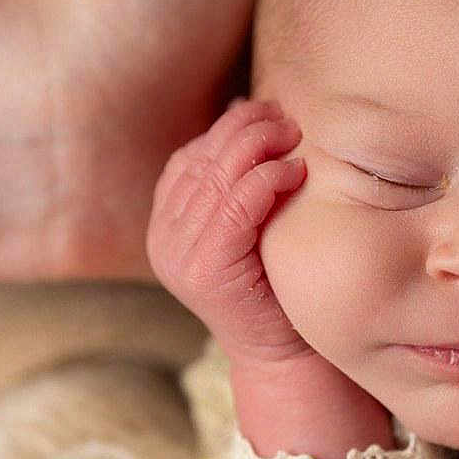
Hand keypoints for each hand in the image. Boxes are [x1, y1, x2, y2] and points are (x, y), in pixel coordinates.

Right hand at [146, 95, 306, 363]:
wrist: (284, 353)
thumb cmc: (275, 285)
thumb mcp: (250, 224)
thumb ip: (237, 179)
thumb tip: (246, 105)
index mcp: (166, 225)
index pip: (190, 159)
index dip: (227, 128)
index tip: (268, 112)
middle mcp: (163, 239)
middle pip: (201, 161)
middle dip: (245, 129)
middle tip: (286, 117)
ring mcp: (178, 255)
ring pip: (217, 178)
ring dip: (259, 148)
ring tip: (295, 136)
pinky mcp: (203, 269)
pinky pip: (234, 207)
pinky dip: (266, 182)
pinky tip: (295, 173)